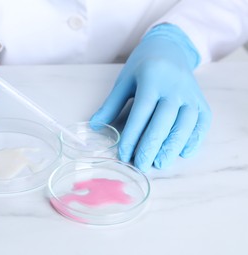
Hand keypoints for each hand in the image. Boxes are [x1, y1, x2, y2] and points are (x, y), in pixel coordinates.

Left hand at [91, 24, 211, 171]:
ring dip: (173, 147)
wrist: (170, 47)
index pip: (141, 113)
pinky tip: (183, 153)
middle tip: (142, 165)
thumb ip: (111, 104)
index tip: (124, 155)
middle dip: (152, 146)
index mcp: (152, 79)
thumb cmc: (143, 66)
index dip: (132, 136)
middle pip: (164, 121)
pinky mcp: (201, 101)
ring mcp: (191, 94)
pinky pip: (201, 122)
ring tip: (160, 164)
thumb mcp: (124, 81)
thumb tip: (94, 125)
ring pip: (185, 124)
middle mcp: (174, 87)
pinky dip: (194, 139)